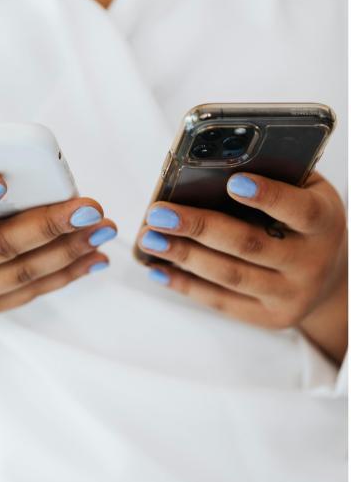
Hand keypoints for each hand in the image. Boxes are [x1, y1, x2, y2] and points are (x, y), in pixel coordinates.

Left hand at [137, 172, 346, 362]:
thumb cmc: (304, 218)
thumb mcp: (305, 191)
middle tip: (159, 213)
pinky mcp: (269, 318)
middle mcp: (311, 263)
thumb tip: (213, 163)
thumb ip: (274, 175)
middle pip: (249, 245)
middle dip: (199, 227)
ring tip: (150, 238)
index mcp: (324, 222)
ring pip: (230, 276)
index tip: (233, 181)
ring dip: (184, 256)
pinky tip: (158, 267)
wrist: (331, 277)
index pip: (299, 210)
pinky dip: (186, 284)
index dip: (268, 196)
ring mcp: (290, 295)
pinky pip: (221, 301)